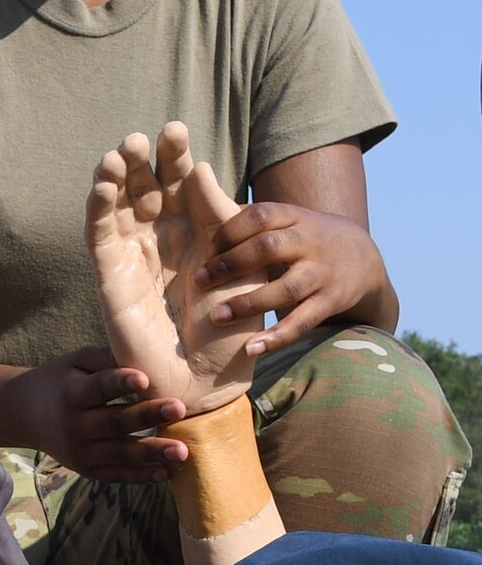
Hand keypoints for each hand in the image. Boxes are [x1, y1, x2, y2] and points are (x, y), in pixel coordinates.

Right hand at [20, 347, 189, 482]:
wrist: (23, 414)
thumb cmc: (57, 381)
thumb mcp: (74, 362)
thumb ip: (106, 358)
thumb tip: (145, 355)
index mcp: (71, 393)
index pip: (98, 388)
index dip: (119, 383)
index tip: (143, 378)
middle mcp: (74, 425)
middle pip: (115, 422)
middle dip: (148, 416)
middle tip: (179, 408)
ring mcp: (80, 452)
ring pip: (120, 453)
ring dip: (153, 452)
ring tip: (182, 451)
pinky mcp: (87, 469)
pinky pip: (117, 475)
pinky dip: (141, 476)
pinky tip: (166, 472)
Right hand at [86, 123, 264, 416]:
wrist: (212, 379)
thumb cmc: (233, 326)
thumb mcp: (238, 262)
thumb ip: (219, 216)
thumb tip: (202, 167)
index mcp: (196, 230)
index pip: (180, 182)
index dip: (175, 156)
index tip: (175, 130)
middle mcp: (161, 237)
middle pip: (144, 187)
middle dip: (141, 160)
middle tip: (141, 137)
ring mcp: (134, 255)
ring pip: (118, 206)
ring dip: (114, 177)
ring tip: (119, 151)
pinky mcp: (112, 277)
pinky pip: (100, 237)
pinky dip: (99, 209)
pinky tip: (103, 185)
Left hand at [194, 202, 392, 356]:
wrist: (365, 258)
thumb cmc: (309, 238)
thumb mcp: (290, 219)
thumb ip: (254, 219)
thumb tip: (204, 217)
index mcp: (296, 217)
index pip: (260, 216)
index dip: (229, 232)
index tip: (206, 252)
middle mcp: (310, 242)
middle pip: (268, 248)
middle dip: (230, 264)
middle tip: (199, 282)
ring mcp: (322, 273)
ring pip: (286, 288)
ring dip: (248, 304)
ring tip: (217, 317)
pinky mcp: (331, 301)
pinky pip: (303, 322)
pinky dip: (277, 337)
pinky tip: (252, 348)